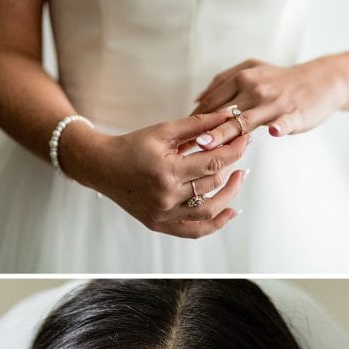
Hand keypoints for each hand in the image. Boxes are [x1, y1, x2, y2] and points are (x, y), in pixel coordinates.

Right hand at [64, 110, 250, 239]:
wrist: (103, 167)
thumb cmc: (131, 146)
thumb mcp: (164, 130)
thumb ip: (198, 125)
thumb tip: (229, 116)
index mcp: (167, 171)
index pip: (213, 162)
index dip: (234, 150)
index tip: (245, 138)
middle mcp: (165, 197)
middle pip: (212, 184)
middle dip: (231, 165)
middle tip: (239, 151)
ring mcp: (163, 215)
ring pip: (209, 210)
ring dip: (229, 194)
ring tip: (238, 177)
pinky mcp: (160, 225)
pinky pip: (194, 231)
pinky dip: (215, 224)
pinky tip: (230, 211)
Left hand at [193, 58, 348, 143]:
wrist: (322, 80)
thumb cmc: (282, 80)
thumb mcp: (251, 71)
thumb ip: (222, 83)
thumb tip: (197, 99)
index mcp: (241, 79)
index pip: (209, 104)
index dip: (190, 124)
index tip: (174, 144)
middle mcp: (254, 88)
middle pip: (221, 113)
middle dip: (199, 131)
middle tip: (178, 148)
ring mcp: (274, 102)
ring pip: (245, 120)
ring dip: (225, 133)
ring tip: (206, 145)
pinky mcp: (294, 113)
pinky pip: (286, 120)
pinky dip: (281, 126)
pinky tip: (274, 131)